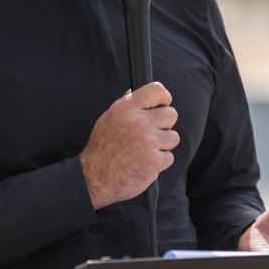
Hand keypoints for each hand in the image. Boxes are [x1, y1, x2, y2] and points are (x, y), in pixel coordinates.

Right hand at [79, 82, 179, 209]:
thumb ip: (127, 105)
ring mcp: (148, 142)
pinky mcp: (155, 161)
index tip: (163, 105)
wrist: (95, 177)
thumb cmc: (102, 148)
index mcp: (126, 108)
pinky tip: (144, 163)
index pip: (157, 90)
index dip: (164, 98)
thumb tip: (136, 91)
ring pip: (173, 137)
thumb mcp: (109, 119)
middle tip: (151, 134)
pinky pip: (169, 157)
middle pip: (171, 114)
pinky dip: (159, 162)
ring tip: (145, 150)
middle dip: (164, 125)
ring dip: (162, 145)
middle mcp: (139, 122)